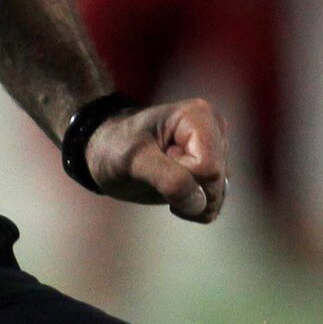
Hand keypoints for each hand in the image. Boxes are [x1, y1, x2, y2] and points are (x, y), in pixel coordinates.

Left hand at [83, 97, 228, 222]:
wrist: (104, 153)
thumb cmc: (114, 148)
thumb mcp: (132, 160)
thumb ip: (167, 179)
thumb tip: (199, 202)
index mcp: (199, 115)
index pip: (208, 168)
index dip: (182, 177)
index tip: (155, 162)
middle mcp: (214, 129)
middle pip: (216, 181)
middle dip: (186, 190)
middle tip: (156, 171)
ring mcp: (215, 151)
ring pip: (217, 194)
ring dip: (188, 200)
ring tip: (162, 180)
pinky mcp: (210, 171)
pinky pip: (214, 203)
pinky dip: (192, 207)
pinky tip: (172, 193)